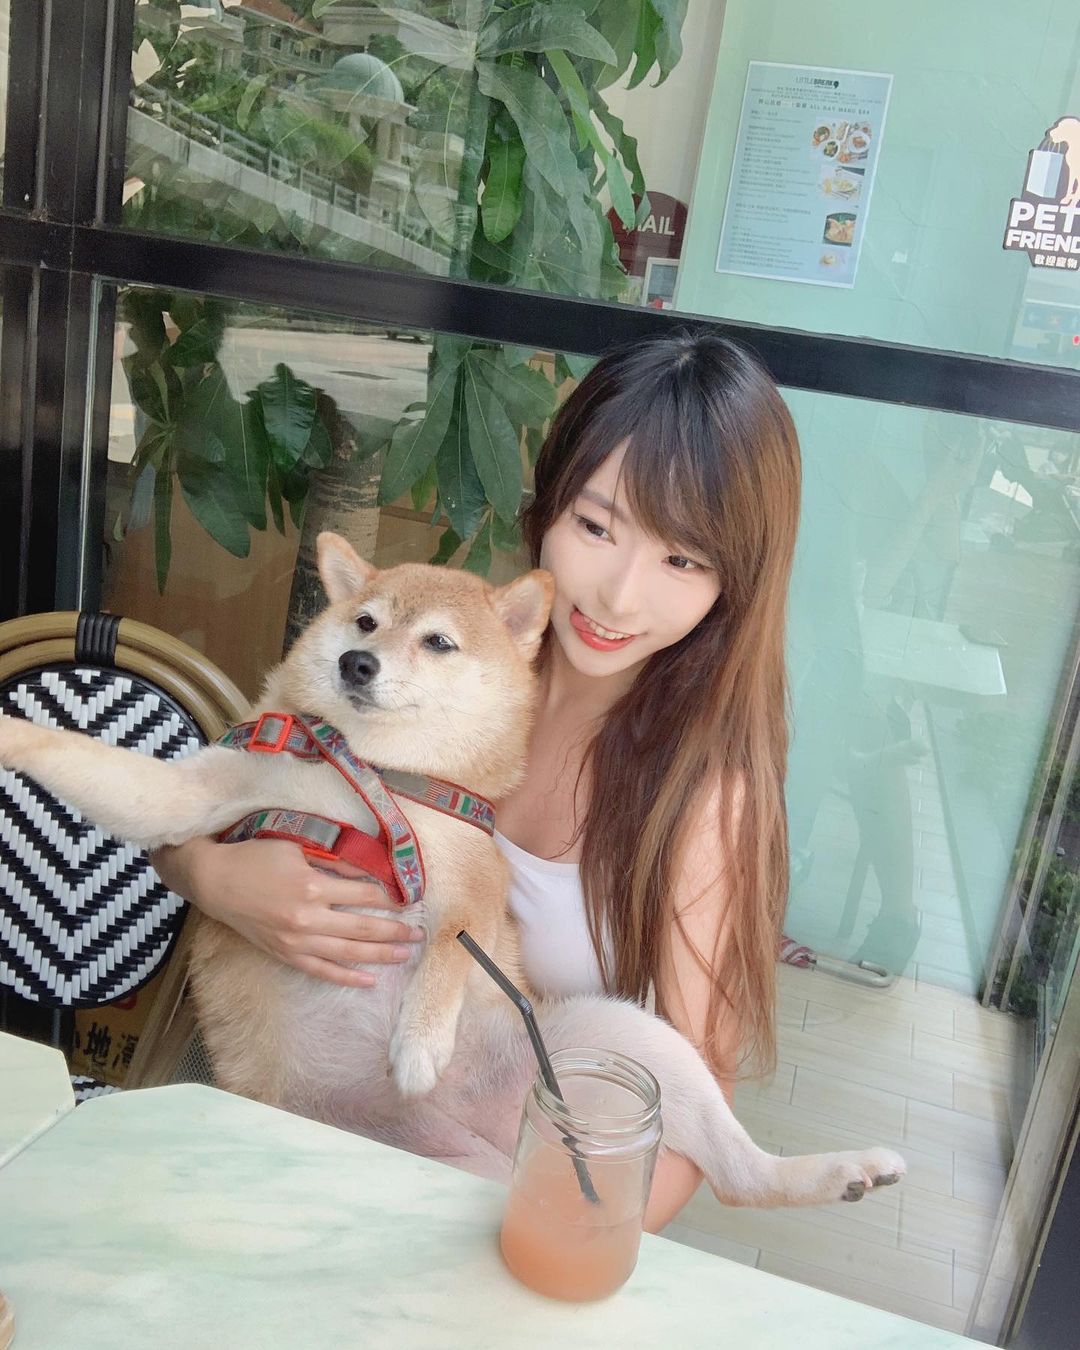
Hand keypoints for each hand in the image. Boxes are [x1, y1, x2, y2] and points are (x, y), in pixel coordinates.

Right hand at [150, 837, 424, 987]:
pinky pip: (322, 970)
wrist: (216, 881)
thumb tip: (369, 873)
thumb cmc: (257, 857)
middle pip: (363, 928)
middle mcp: (308, 919)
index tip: (411, 900)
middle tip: (420, 934)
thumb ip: (334, 863)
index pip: (365, 894)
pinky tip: (369, 980)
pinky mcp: (286, 954)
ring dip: (381, 955)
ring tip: (406, 955)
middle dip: (395, 932)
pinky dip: (347, 977)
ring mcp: (297, 941)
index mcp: (313, 887)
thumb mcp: (298, 849)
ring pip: (348, 953)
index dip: (391, 898)